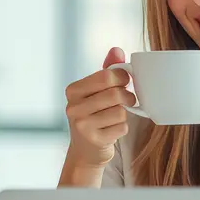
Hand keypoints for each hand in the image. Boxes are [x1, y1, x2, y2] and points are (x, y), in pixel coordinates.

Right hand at [63, 47, 136, 169]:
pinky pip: (122, 127)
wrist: (86, 150)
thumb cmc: (94, 114)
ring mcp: (82, 126)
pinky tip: (112, 130)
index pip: (106, 76)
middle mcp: (73, 107)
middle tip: (127, 99)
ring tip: (116, 116)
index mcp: (73, 90)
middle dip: (127, 96)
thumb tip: (117, 50)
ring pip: (120, 111)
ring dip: (124, 114)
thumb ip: (107, 69)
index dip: (122, 77)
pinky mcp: (94, 140)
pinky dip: (122, 127)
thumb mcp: (96, 91)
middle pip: (115, 94)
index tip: (124, 81)